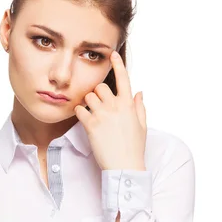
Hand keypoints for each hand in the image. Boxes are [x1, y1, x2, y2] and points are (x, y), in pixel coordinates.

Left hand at [74, 50, 146, 170]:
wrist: (125, 167)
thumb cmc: (134, 148)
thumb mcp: (142, 126)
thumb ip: (139, 107)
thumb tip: (139, 92)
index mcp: (129, 105)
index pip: (124, 78)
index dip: (118, 64)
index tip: (112, 54)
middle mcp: (116, 106)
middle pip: (100, 87)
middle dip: (98, 93)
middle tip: (98, 104)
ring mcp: (103, 115)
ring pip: (89, 96)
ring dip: (88, 102)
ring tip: (91, 113)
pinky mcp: (91, 125)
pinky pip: (79, 110)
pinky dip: (79, 112)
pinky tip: (83, 118)